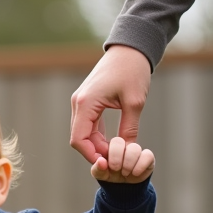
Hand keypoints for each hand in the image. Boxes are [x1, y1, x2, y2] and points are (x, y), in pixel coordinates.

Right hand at [70, 45, 151, 164]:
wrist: (131, 49)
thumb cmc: (133, 71)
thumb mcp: (135, 102)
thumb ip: (129, 129)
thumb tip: (127, 152)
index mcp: (85, 103)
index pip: (78, 139)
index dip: (91, 155)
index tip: (107, 164)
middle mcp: (78, 103)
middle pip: (79, 138)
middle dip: (94, 152)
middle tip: (114, 161)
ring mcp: (81, 102)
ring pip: (83, 133)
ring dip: (96, 145)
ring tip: (115, 153)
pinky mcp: (87, 101)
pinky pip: (88, 125)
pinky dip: (97, 136)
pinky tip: (112, 142)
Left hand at [90, 136, 154, 183]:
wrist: (123, 189)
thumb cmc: (110, 176)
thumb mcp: (100, 175)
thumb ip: (97, 169)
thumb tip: (101, 162)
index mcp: (109, 146)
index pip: (108, 140)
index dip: (109, 152)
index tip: (107, 164)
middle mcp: (123, 145)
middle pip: (118, 141)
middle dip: (115, 157)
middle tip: (115, 168)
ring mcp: (136, 150)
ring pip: (134, 148)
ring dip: (128, 163)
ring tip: (125, 173)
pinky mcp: (148, 157)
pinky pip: (148, 155)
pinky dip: (140, 165)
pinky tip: (135, 173)